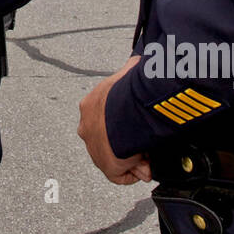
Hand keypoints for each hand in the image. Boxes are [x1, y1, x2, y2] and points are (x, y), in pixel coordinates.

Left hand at [78, 54, 151, 184]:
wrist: (124, 117)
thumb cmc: (125, 94)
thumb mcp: (126, 75)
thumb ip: (131, 68)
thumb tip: (139, 58)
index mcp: (89, 106)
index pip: (102, 116)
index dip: (121, 122)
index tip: (135, 124)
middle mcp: (87, 128)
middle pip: (107, 139)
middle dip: (125, 142)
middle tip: (143, 141)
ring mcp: (95, 149)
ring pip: (114, 156)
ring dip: (131, 157)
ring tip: (146, 153)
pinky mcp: (107, 166)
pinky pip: (120, 175)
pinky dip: (134, 173)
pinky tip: (144, 165)